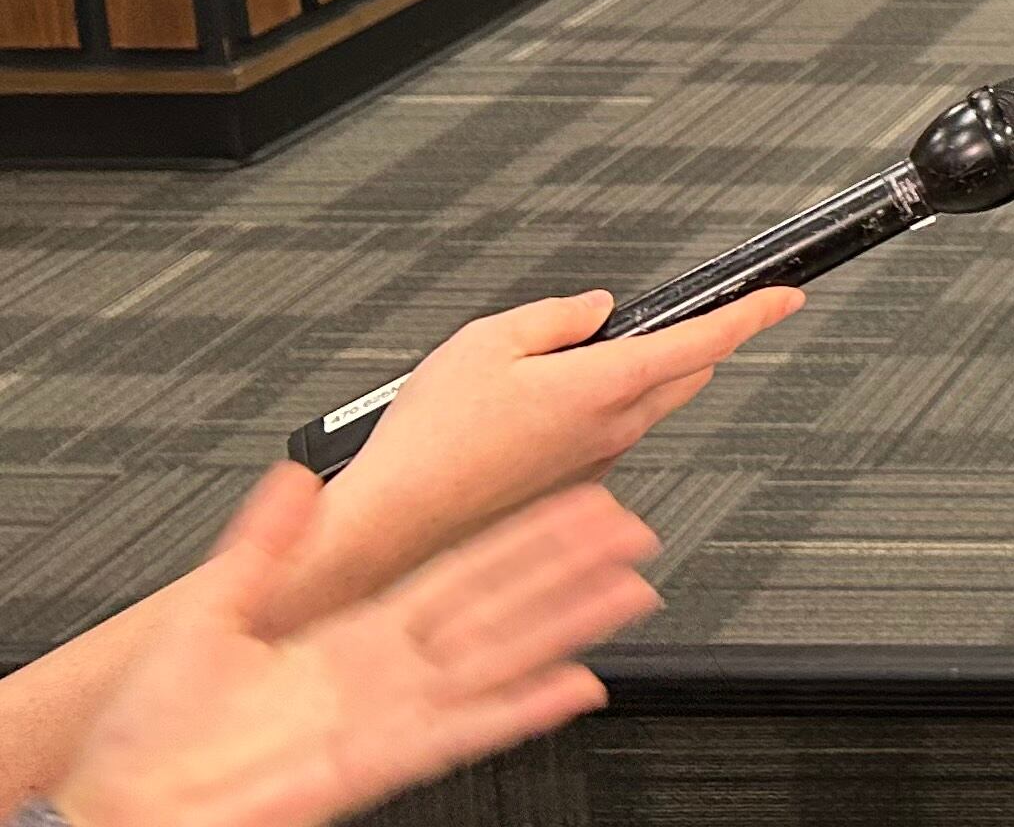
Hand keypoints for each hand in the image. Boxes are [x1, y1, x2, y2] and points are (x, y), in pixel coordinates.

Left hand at [56, 462, 656, 826]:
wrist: (124, 798)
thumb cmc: (150, 725)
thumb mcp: (208, 611)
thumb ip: (262, 542)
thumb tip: (298, 478)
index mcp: (350, 630)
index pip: (459, 570)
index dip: (521, 537)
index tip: (574, 502)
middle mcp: (385, 669)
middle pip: (499, 608)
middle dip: (567, 569)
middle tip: (629, 532)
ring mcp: (392, 715)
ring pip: (500, 660)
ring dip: (566, 627)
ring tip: (627, 594)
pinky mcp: (383, 760)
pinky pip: (469, 728)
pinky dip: (524, 709)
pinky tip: (574, 685)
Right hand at [290, 288, 798, 621]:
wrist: (397, 524)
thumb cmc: (433, 441)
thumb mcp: (486, 341)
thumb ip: (555, 317)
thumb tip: (596, 308)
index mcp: (603, 386)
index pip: (704, 342)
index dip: (753, 314)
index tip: (785, 299)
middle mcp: (612, 430)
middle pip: (688, 375)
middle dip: (698, 342)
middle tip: (681, 318)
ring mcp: (597, 463)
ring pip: (648, 407)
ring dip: (641, 378)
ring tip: (575, 365)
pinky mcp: (574, 486)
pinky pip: (610, 436)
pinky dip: (600, 411)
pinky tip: (542, 410)